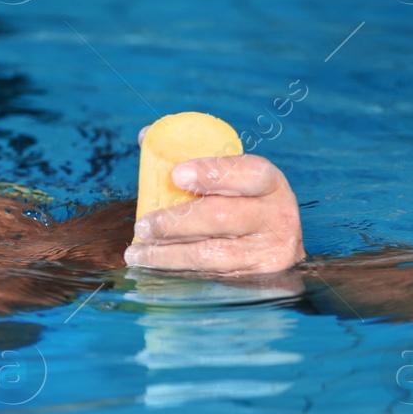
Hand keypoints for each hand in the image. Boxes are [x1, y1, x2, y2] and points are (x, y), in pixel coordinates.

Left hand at [124, 152, 304, 275]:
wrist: (276, 247)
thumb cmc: (243, 203)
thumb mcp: (233, 178)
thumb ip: (196, 158)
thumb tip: (147, 135)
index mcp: (270, 183)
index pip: (246, 172)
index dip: (211, 172)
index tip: (176, 175)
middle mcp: (276, 216)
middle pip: (220, 216)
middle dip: (174, 222)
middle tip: (143, 225)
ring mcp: (268, 251)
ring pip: (209, 253)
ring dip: (166, 254)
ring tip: (136, 252)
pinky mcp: (255, 277)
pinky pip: (208, 275)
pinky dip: (176, 271)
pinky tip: (154, 267)